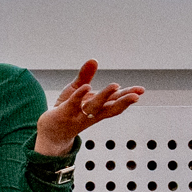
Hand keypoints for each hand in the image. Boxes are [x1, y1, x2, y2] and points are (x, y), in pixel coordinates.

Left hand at [31, 58, 145, 157]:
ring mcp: (79, 115)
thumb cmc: (65, 110)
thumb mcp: (76, 90)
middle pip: (110, 108)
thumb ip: (85, 76)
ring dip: (105, 96)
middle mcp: (91, 114)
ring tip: (115, 85)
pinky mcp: (65, 113)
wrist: (50, 131)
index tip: (141, 90)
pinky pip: (74, 104)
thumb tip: (94, 60)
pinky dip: (80, 96)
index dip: (128, 96)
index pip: (115, 101)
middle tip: (136, 96)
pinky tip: (87, 87)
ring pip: (94, 107)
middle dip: (123, 101)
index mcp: (97, 108)